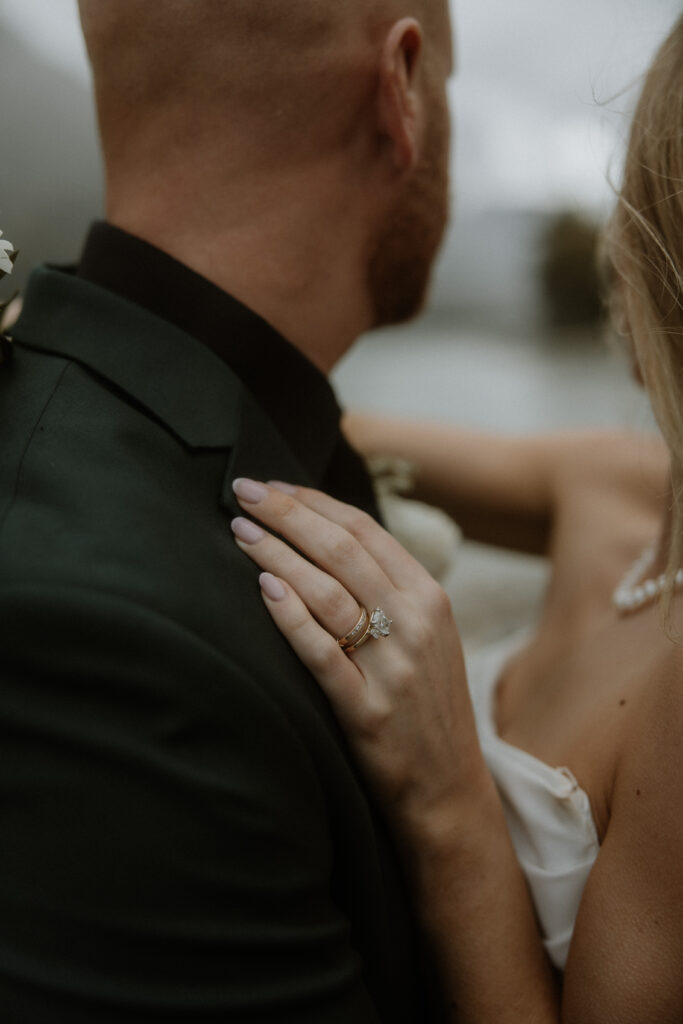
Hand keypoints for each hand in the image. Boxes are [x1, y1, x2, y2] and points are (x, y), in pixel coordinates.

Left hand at [230, 478, 486, 841]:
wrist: (450, 789)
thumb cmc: (427, 706)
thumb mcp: (428, 636)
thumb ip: (390, 589)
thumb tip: (327, 540)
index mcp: (430, 597)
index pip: (364, 529)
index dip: (314, 501)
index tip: (274, 486)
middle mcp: (416, 623)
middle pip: (340, 549)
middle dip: (286, 513)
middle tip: (243, 490)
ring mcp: (393, 666)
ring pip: (326, 591)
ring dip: (276, 554)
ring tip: (239, 531)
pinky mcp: (367, 710)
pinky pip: (319, 652)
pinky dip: (289, 615)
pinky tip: (262, 588)